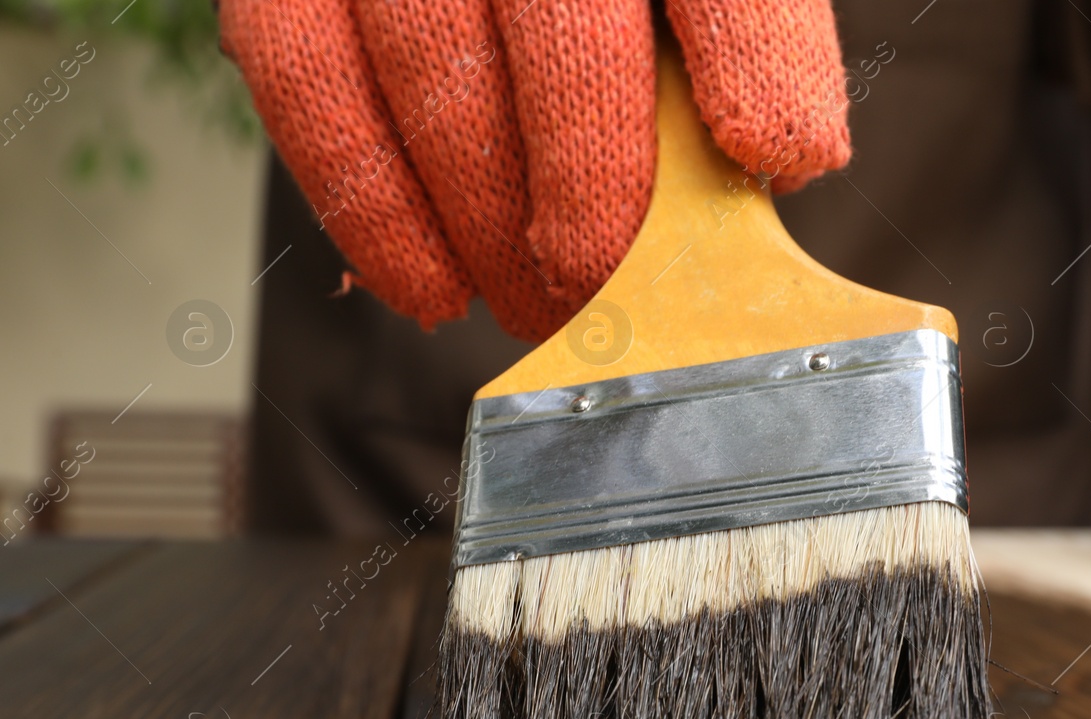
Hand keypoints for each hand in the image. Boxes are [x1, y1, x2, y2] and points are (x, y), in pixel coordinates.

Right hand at [219, 0, 850, 341]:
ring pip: (436, 74)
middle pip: (568, 36)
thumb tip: (775, 162)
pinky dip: (371, 208)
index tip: (776, 155)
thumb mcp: (677, 2)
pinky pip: (307, 79)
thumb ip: (740, 49)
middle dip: (598, 200)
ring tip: (535, 310)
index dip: (754, 61)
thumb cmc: (593, 6)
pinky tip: (429, 292)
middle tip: (613, 296)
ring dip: (493, 226)